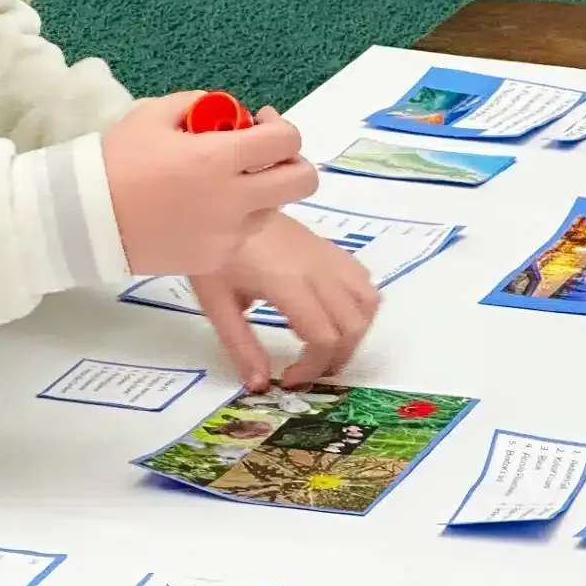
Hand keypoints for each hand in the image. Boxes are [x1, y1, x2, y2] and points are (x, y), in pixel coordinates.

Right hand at [102, 94, 315, 276]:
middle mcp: (233, 199)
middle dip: (292, 163)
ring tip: (222, 184)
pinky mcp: (214, 260)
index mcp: (220, 158)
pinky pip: (241, 235)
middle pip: (303, 182)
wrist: (85, 219)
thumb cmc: (117, 160)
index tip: (261, 123)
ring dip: (260, 192)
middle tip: (264, 157)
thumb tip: (229, 114)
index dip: (281, 126)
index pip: (287, 140)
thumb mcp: (154, 114)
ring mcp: (227, 235)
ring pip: (272, 209)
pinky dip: (232, 220)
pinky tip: (199, 210)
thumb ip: (199, 104)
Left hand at [191, 211, 381, 390]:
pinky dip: (359, 305)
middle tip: (308, 370)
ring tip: (324, 345)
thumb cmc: (217, 252)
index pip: (323, 337)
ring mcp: (328, 256)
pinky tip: (330, 313)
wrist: (225, 200)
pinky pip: (363, 279)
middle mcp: (317, 269)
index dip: (312, 368)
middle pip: (353, 325)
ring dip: (354, 332)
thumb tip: (260, 385)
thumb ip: (240, 346)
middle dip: (336, 358)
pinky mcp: (330, 248)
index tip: (288, 379)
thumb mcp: (217, 302)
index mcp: (288, 283)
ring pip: (368, 301)